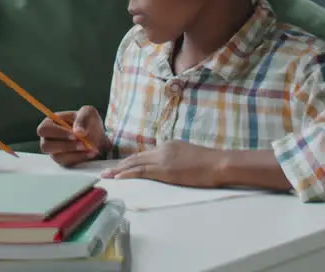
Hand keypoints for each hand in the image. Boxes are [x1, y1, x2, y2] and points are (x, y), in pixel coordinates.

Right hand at [37, 106, 107, 166]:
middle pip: (46, 146)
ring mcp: (54, 151)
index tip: (74, 135)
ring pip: (57, 156)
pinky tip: (90, 153)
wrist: (97, 136)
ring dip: (74, 153)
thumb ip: (83, 119)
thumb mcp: (88, 113)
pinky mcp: (62, 161)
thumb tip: (78, 132)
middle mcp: (48, 138)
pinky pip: (66, 163)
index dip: (57, 133)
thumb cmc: (88, 122)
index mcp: (50, 122)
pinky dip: (80, 158)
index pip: (44, 129)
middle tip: (83, 143)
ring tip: (89, 147)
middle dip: (66, 145)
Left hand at [101, 141, 223, 187]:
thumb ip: (178, 160)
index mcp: (169, 145)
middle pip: (136, 157)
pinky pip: (140, 171)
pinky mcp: (164, 169)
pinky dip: (127, 174)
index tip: (120, 167)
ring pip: (135, 163)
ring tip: (106, 176)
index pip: (145, 155)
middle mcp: (163, 149)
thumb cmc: (210, 164)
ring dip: (119, 170)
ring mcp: (162, 158)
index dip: (131, 161)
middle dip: (120, 165)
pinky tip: (118, 178)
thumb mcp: (190, 157)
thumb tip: (173, 168)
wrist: (218, 163)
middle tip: (105, 171)